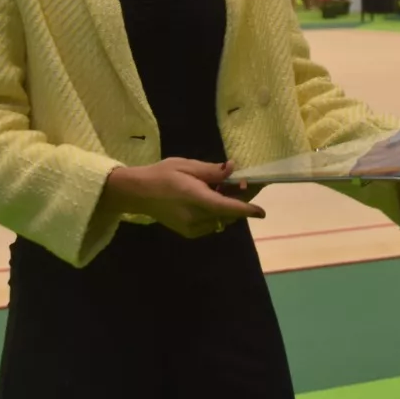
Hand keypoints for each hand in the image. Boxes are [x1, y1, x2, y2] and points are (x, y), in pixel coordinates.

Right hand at [99, 157, 263, 238]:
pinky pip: (212, 224)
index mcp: (195, 199)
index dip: (246, 209)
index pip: (227, 207)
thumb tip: (232, 169)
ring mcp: (192, 228)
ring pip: (221, 220)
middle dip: (240, 201)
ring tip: (226, 188)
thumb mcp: (187, 166)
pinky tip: (212, 198)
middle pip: (227, 213)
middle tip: (244, 184)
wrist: (138, 193)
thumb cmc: (162, 174)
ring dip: (229, 207)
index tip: (261, 212)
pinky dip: (218, 213)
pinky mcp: (189, 233)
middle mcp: (195, 218)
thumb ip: (211, 171)